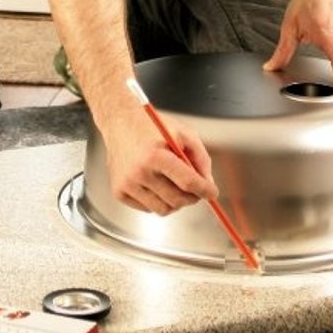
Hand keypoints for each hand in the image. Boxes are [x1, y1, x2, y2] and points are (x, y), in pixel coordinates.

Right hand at [100, 108, 218, 215]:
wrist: (119, 123)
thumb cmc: (152, 126)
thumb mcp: (183, 133)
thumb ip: (200, 157)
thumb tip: (207, 182)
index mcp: (155, 155)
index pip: (187, 182)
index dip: (205, 190)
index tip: (213, 193)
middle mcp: (139, 172)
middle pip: (177, 200)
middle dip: (193, 198)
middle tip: (197, 190)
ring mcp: (127, 185)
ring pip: (163, 209)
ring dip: (176, 202)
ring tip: (175, 185)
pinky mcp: (119, 192)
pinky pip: (148, 209)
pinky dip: (158, 201)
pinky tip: (157, 184)